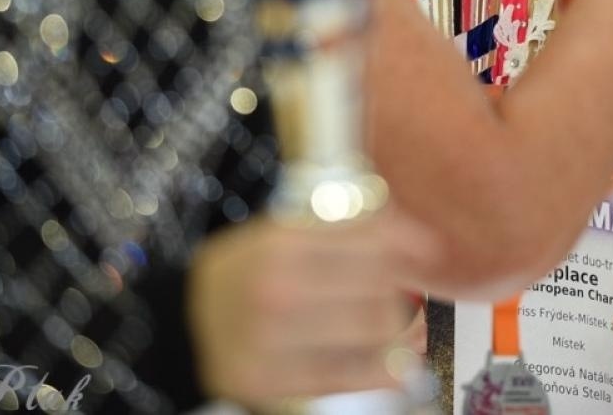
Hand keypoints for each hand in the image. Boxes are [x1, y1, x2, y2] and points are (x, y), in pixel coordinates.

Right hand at [188, 213, 431, 404]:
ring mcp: (272, 342)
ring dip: (395, 326)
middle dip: (397, 286)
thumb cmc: (247, 271)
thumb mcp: (284, 231)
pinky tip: (394, 362)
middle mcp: (276, 292)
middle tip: (395, 287)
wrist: (185, 321)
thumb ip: (347, 228)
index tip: (426, 249)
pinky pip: (350, 377)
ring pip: (374, 331)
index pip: (370, 241)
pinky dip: (383, 369)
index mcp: (280, 244)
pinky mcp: (271, 383)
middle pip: (380, 287)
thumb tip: (420, 239)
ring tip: (388, 321)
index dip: (408, 244)